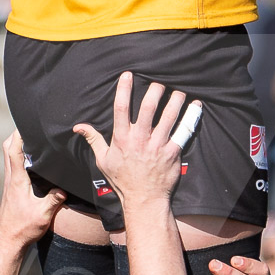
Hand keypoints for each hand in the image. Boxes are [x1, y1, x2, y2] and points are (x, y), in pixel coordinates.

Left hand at [0, 132, 67, 247]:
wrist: (8, 242)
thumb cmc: (23, 229)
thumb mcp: (43, 215)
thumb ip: (54, 199)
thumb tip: (64, 188)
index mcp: (17, 180)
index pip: (15, 152)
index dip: (20, 135)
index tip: (28, 123)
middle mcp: (11, 179)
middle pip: (7, 148)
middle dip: (16, 134)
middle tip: (31, 127)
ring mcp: (9, 183)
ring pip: (9, 156)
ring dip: (17, 144)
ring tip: (34, 138)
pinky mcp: (11, 189)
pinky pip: (12, 165)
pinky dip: (19, 156)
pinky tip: (32, 160)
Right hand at [74, 73, 197, 208]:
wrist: (144, 200)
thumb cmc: (123, 179)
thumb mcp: (104, 160)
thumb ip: (93, 139)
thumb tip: (78, 126)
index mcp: (122, 139)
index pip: (120, 109)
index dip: (123, 89)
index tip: (128, 74)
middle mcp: (140, 140)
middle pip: (148, 108)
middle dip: (154, 91)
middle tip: (159, 82)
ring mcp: (157, 146)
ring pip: (168, 117)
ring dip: (174, 100)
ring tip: (178, 90)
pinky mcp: (172, 152)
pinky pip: (183, 131)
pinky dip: (190, 117)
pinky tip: (195, 105)